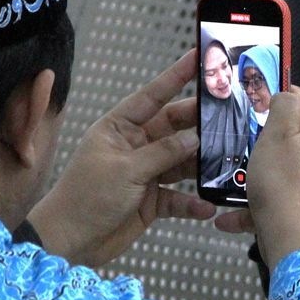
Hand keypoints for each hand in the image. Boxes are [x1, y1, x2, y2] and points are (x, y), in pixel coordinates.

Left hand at [30, 51, 215, 266]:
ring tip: (227, 160)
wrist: (70, 242)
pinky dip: (192, 202)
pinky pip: (179, 196)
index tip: (198, 58)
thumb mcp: (125, 169)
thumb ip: (162, 153)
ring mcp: (145, 173)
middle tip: (228, 114)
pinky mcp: (152, 200)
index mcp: (118, 128)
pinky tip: (207, 206)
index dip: (175, 77)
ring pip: (181, 162)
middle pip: (173, 128)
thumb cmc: (86, 197)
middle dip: (199, 123)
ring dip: (202, 164)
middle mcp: (134, 146)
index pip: (151, 96)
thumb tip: (195, 138)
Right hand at [236, 87, 299, 268]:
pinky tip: (226, 217)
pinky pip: (268, 201)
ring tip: (228, 174)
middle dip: (261, 133)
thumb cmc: (282, 184)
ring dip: (250, 171)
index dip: (280, 89)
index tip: (255, 91)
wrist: (291, 241)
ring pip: (275, 169)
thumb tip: (287, 93)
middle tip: (236, 133)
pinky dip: (247, 206)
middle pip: (289, 135)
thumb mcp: (279, 134)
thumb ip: (284, 106)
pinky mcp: (295, 209)